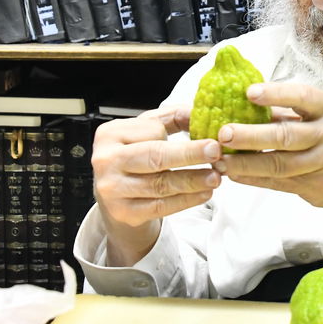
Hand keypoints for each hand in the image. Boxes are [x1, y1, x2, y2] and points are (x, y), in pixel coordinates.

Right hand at [90, 107, 222, 266]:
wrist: (114, 198)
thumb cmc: (133, 158)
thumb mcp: (145, 132)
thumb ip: (172, 117)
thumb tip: (201, 111)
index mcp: (110, 134)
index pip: (152, 131)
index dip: (181, 135)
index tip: (210, 138)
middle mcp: (106, 160)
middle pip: (155, 156)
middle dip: (190, 154)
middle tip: (215, 152)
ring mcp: (112, 188)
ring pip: (160, 184)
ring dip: (193, 181)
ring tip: (215, 177)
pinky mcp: (123, 212)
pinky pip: (160, 206)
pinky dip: (186, 200)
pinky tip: (203, 193)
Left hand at [214, 81, 322, 225]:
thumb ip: (290, 112)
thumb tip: (244, 103)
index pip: (302, 97)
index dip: (275, 94)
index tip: (248, 93)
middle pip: (286, 135)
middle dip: (251, 135)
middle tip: (224, 133)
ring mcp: (322, 163)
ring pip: (279, 164)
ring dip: (246, 163)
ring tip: (221, 160)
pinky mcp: (313, 186)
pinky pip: (277, 182)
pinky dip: (253, 179)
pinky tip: (234, 174)